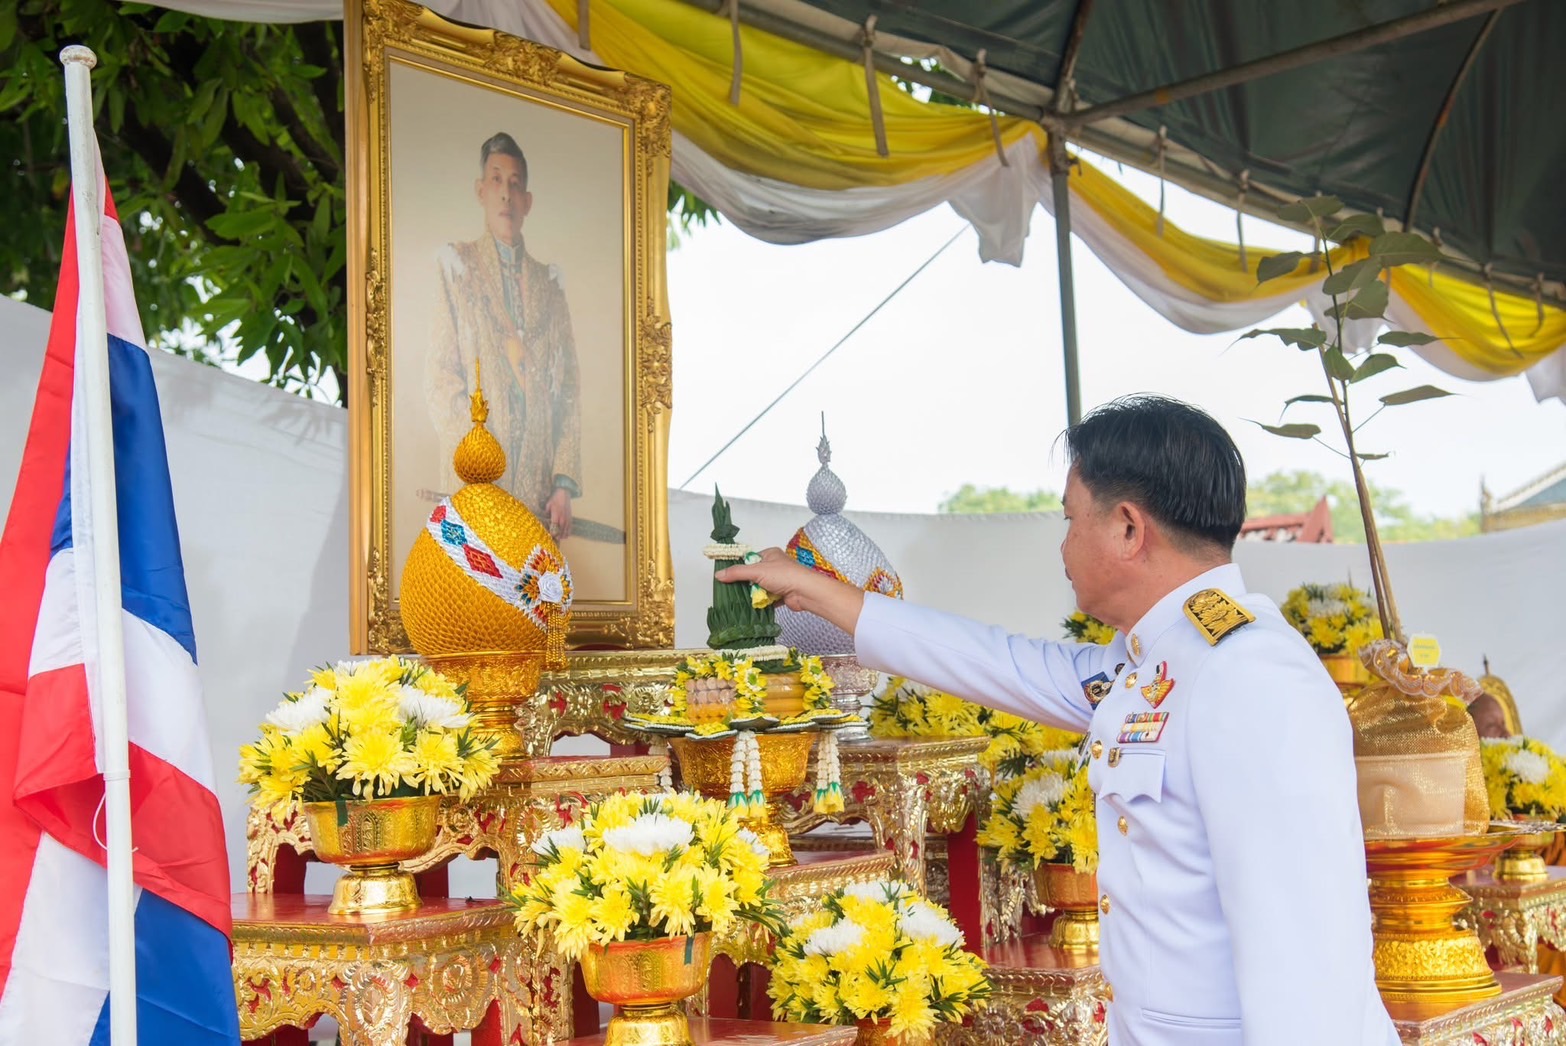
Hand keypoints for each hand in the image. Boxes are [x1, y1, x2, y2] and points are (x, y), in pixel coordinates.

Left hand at [546, 488, 572, 539]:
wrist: (564, 494)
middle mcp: (562, 518)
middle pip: (560, 530)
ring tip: (559, 539)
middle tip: (554, 540)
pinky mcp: (570, 518)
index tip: (550, 536)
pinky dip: (568, 532)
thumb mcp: (548, 505)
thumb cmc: (555, 499)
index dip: (552, 532)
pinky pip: (570, 527)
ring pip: (566, 530)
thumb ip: (546, 513)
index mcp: (556, 514)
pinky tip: (566, 536)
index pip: (554, 526)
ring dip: (563, 535)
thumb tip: (544, 518)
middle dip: (557, 535)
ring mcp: (567, 518)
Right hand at [716, 547, 864, 633]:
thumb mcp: (757, 571)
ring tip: (745, 599)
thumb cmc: (784, 575)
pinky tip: (755, 605)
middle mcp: (775, 566)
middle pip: (753, 575)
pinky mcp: (782, 594)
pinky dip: (762, 601)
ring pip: (759, 587)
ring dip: (754, 594)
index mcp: (770, 554)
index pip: (749, 560)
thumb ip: (737, 573)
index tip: (727, 577)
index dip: (739, 568)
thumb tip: (718, 575)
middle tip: (734, 591)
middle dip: (746, 584)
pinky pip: (767, 598)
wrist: (805, 592)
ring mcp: (779, 581)